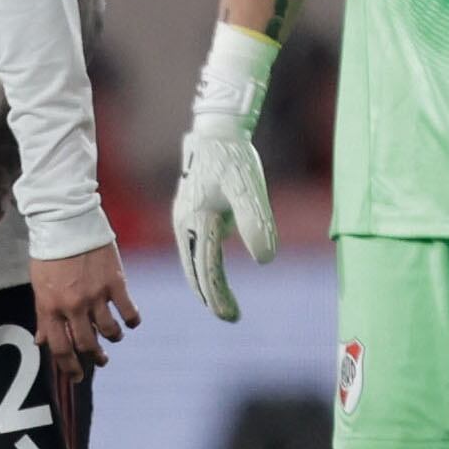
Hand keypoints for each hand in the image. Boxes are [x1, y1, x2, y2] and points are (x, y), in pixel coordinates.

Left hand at [28, 243, 138, 379]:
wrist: (67, 220)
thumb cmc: (50, 252)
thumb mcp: (39, 285)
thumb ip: (42, 315)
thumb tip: (41, 340)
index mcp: (50, 307)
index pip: (59, 348)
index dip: (69, 367)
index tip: (77, 377)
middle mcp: (72, 306)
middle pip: (86, 344)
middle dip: (95, 357)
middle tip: (101, 359)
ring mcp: (95, 295)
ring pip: (108, 331)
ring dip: (112, 338)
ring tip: (114, 336)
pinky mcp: (115, 282)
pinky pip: (128, 311)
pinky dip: (131, 320)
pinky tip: (131, 322)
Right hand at [173, 116, 275, 321]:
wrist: (217, 132)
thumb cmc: (235, 159)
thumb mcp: (250, 190)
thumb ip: (256, 223)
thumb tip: (264, 260)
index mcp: (196, 221)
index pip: (206, 270)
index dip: (218, 295)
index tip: (232, 315)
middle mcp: (184, 223)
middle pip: (194, 270)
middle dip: (211, 296)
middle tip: (230, 316)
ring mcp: (184, 217)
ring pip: (191, 260)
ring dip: (206, 282)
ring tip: (224, 301)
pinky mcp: (189, 212)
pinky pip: (194, 247)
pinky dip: (203, 265)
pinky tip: (215, 271)